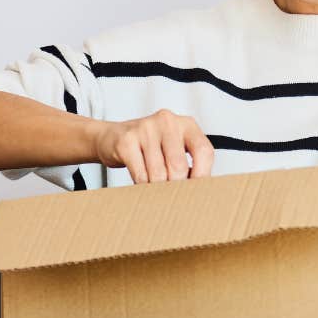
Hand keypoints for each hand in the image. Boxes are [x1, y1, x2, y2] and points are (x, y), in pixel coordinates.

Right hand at [91, 111, 214, 182]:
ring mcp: (146, 129)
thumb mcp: (174, 148)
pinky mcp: (127, 141)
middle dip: (175, 187)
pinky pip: (140, 175)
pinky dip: (142, 186)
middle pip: (178, 167)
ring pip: (158, 174)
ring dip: (157, 189)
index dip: (202, 175)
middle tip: (171, 195)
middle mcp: (167, 122)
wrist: (113, 137)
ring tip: (154, 188)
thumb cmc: (150, 147)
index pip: (203, 151)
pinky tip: (141, 183)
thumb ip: (188, 164)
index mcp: (186, 124)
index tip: (197, 192)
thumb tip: (197, 192)